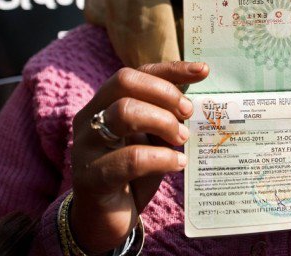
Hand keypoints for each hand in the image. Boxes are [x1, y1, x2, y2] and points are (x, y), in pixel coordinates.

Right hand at [70, 61, 208, 253]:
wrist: (105, 221)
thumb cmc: (131, 174)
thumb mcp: (150, 138)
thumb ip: (164, 116)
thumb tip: (194, 97)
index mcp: (105, 103)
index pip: (137, 72)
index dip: (171, 69)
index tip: (203, 71)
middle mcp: (90, 117)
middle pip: (124, 82)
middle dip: (164, 93)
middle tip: (188, 113)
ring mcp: (86, 145)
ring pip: (124, 112)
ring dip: (163, 122)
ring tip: (182, 139)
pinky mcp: (91, 177)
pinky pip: (130, 158)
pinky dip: (161, 158)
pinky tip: (178, 163)